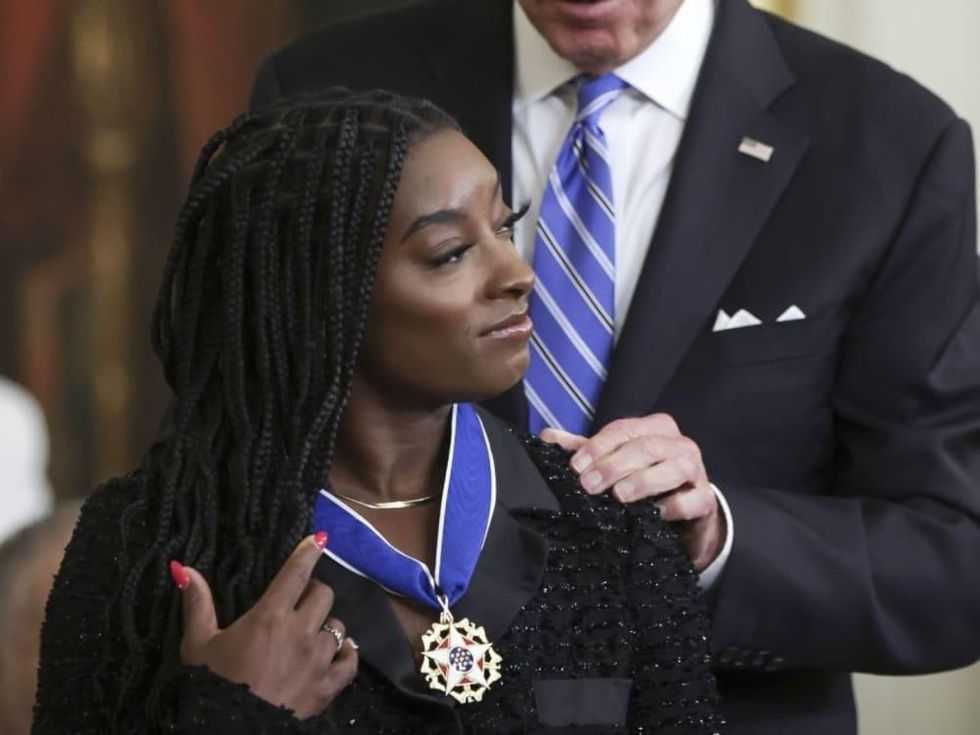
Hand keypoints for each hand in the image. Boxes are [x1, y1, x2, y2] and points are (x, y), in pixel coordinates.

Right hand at [171, 533, 357, 718]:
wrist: (230, 731)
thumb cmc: (213, 687)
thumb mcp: (199, 646)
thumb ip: (197, 604)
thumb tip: (183, 568)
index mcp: (270, 616)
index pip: (297, 573)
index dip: (309, 552)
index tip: (320, 539)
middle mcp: (300, 632)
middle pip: (324, 595)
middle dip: (313, 594)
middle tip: (299, 603)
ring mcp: (318, 660)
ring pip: (338, 627)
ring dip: (327, 626)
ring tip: (311, 635)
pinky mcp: (328, 687)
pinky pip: (350, 661)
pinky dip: (346, 655)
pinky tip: (337, 654)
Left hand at [541, 413, 725, 571]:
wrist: (683, 515)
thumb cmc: (644, 482)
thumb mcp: (613, 463)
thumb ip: (583, 450)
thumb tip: (547, 437)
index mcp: (654, 428)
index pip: (623, 430)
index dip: (597, 447)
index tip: (575, 467)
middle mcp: (678, 444)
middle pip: (645, 447)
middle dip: (614, 465)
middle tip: (589, 485)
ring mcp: (696, 470)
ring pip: (673, 468)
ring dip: (643, 481)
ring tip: (619, 496)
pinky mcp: (706, 500)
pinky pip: (693, 500)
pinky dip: (674, 506)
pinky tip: (655, 514)